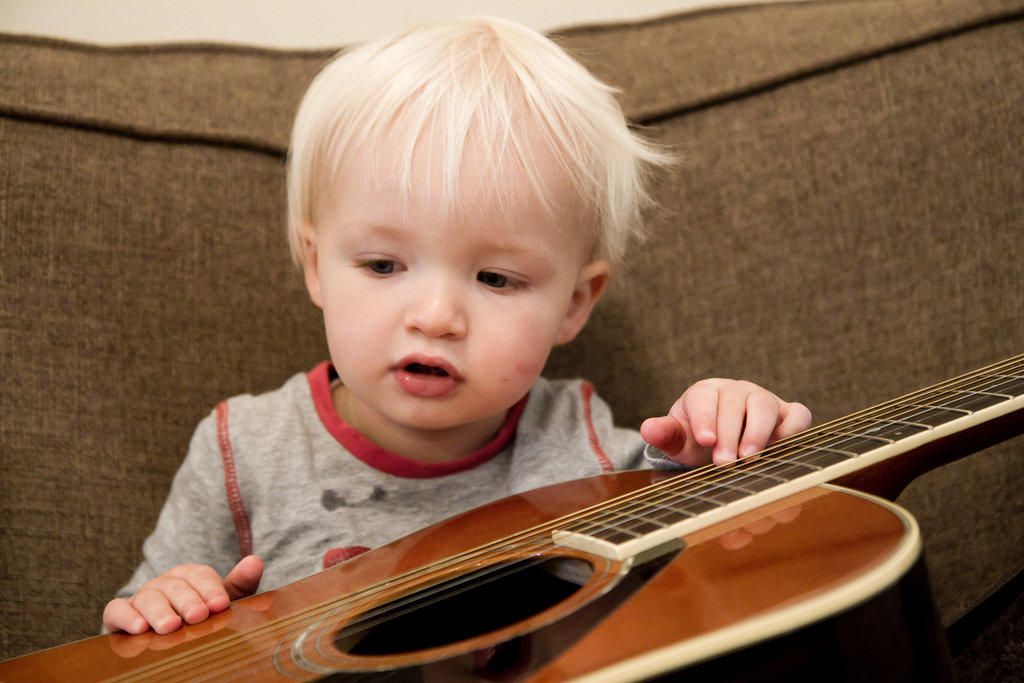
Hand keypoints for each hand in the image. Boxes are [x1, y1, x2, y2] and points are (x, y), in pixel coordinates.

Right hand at [103, 555, 262, 634]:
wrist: (166, 634)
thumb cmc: (198, 615)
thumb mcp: (221, 602)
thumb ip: (239, 584)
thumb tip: (256, 561)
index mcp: (190, 576)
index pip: (200, 576)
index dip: (210, 589)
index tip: (220, 605)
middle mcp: (165, 583)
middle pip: (175, 586)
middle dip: (187, 601)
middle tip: (198, 616)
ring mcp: (142, 597)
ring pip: (148, 597)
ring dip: (159, 611)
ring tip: (170, 626)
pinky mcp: (120, 613)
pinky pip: (117, 609)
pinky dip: (126, 616)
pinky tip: (138, 627)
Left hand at [640, 379, 810, 466]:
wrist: (723, 441)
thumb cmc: (700, 438)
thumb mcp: (680, 439)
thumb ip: (666, 435)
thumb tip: (648, 429)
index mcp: (705, 393)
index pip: (703, 398)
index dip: (705, 418)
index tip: (704, 440)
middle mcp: (735, 391)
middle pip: (734, 403)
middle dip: (729, 433)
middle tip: (724, 462)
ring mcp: (763, 400)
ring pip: (765, 406)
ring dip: (758, 432)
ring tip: (749, 458)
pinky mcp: (788, 414)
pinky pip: (798, 414)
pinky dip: (792, 430)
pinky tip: (779, 450)